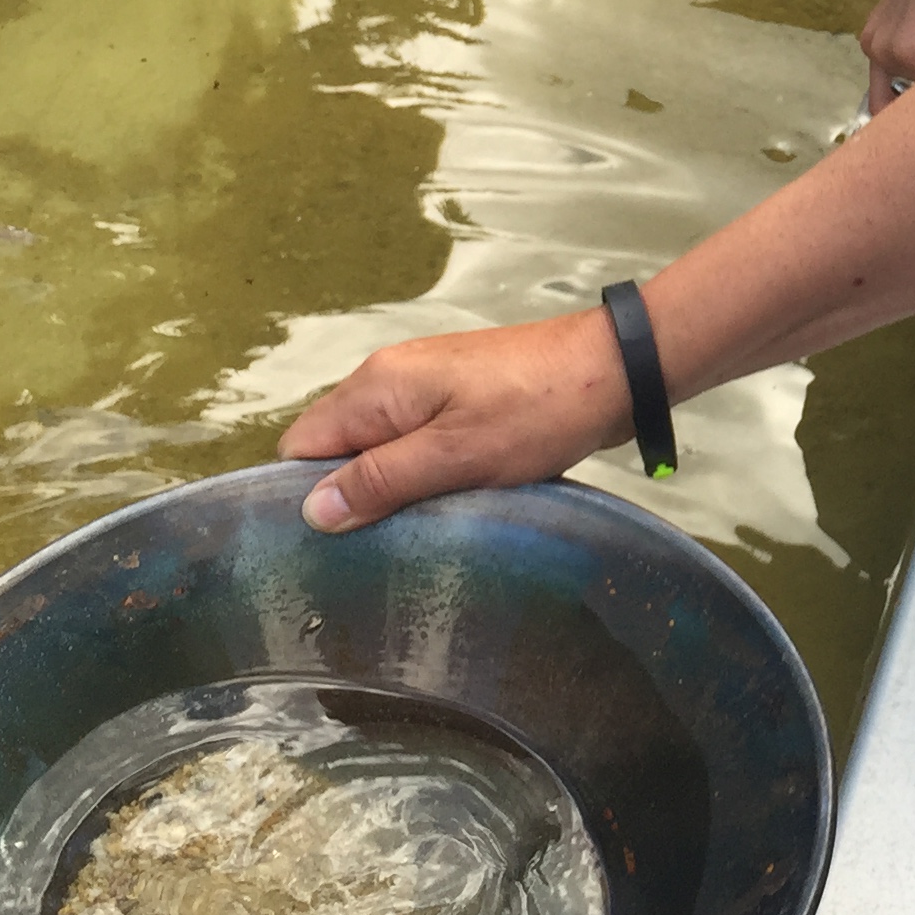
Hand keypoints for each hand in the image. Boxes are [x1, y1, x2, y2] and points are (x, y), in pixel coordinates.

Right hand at [282, 306, 630, 528]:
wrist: (613, 370)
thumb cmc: (537, 410)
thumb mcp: (455, 455)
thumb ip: (381, 480)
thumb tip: (311, 511)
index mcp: (377, 386)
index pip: (301, 446)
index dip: (306, 496)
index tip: (333, 542)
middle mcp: (389, 379)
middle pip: (336, 448)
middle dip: (351, 496)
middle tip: (380, 545)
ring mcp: (424, 387)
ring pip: (379, 449)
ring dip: (392, 488)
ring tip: (418, 529)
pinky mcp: (457, 400)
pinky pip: (416, 443)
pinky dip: (423, 473)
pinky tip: (448, 501)